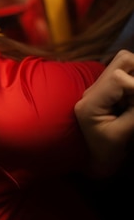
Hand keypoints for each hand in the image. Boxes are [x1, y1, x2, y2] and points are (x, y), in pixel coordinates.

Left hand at [75, 50, 133, 175]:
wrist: (93, 160)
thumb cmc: (106, 152)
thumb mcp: (123, 134)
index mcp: (90, 102)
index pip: (118, 78)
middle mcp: (92, 90)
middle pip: (122, 60)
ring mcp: (99, 89)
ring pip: (125, 64)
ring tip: (132, 103)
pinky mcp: (108, 91)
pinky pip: (127, 76)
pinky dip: (133, 84)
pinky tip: (130, 104)